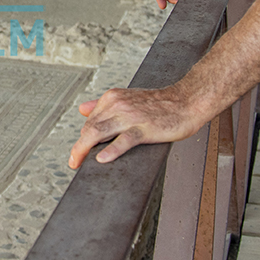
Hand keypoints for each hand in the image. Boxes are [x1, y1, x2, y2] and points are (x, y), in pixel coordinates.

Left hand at [68, 85, 212, 168]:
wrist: (186, 101)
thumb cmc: (160, 104)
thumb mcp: (127, 98)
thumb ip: (103, 104)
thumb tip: (82, 109)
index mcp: (113, 98)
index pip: (90, 120)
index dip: (83, 138)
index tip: (79, 152)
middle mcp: (118, 105)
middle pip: (90, 127)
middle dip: (78, 147)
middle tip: (73, 161)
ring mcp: (131, 116)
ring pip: (100, 132)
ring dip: (84, 148)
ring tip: (78, 161)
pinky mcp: (145, 128)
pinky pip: (124, 140)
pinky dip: (111, 150)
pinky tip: (102, 158)